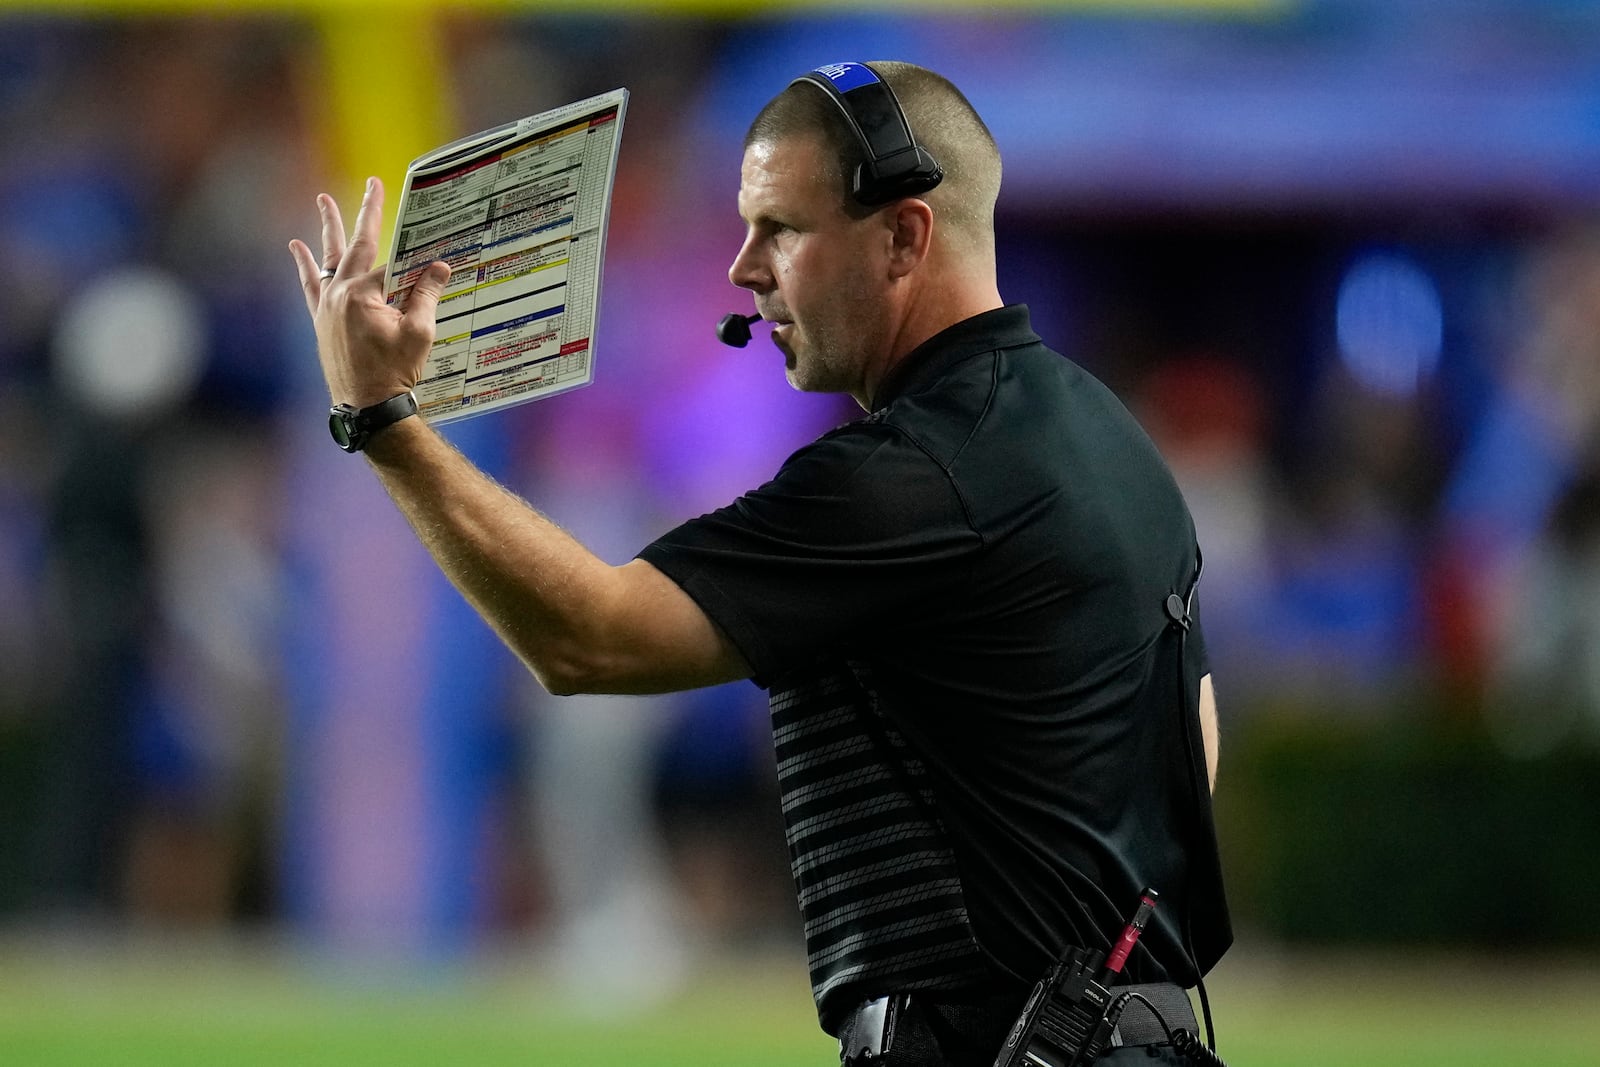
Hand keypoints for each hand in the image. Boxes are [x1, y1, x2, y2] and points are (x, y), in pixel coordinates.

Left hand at [288, 177, 450, 408]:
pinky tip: (296, 247)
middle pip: (355, 246)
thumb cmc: (394, 372)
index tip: (433, 248)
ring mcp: (326, 306)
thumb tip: (440, 266)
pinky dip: (304, 265)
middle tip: (371, 184)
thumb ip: (425, 296)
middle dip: (365, 213)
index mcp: (363, 294)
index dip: (416, 258)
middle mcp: (339, 293)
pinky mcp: (321, 319)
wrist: (368, 407)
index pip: (392, 264)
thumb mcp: (419, 334)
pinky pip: (310, 285)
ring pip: (328, 258)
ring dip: (328, 228)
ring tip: (323, 201)